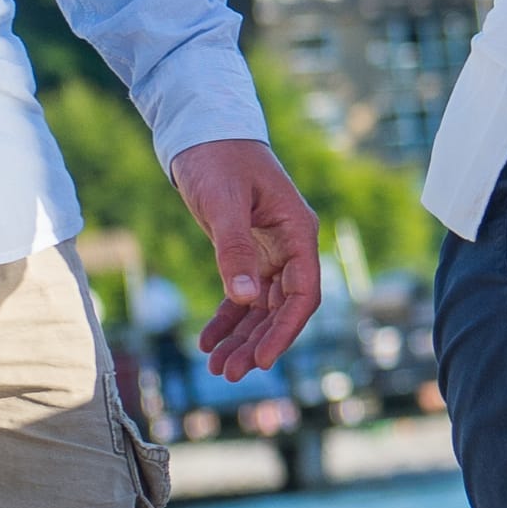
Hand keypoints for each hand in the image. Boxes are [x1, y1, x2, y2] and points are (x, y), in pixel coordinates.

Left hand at [169, 138, 321, 379]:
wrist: (203, 133)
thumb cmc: (218, 159)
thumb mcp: (223, 204)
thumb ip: (234, 250)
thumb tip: (245, 299)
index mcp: (298, 231)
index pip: (303, 292)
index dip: (286, 329)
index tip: (262, 360)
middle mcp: (290, 245)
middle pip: (282, 307)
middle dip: (258, 342)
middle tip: (230, 374)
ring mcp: (270, 250)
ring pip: (262, 307)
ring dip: (242, 337)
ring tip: (218, 367)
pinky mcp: (247, 252)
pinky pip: (243, 295)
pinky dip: (227, 319)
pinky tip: (208, 340)